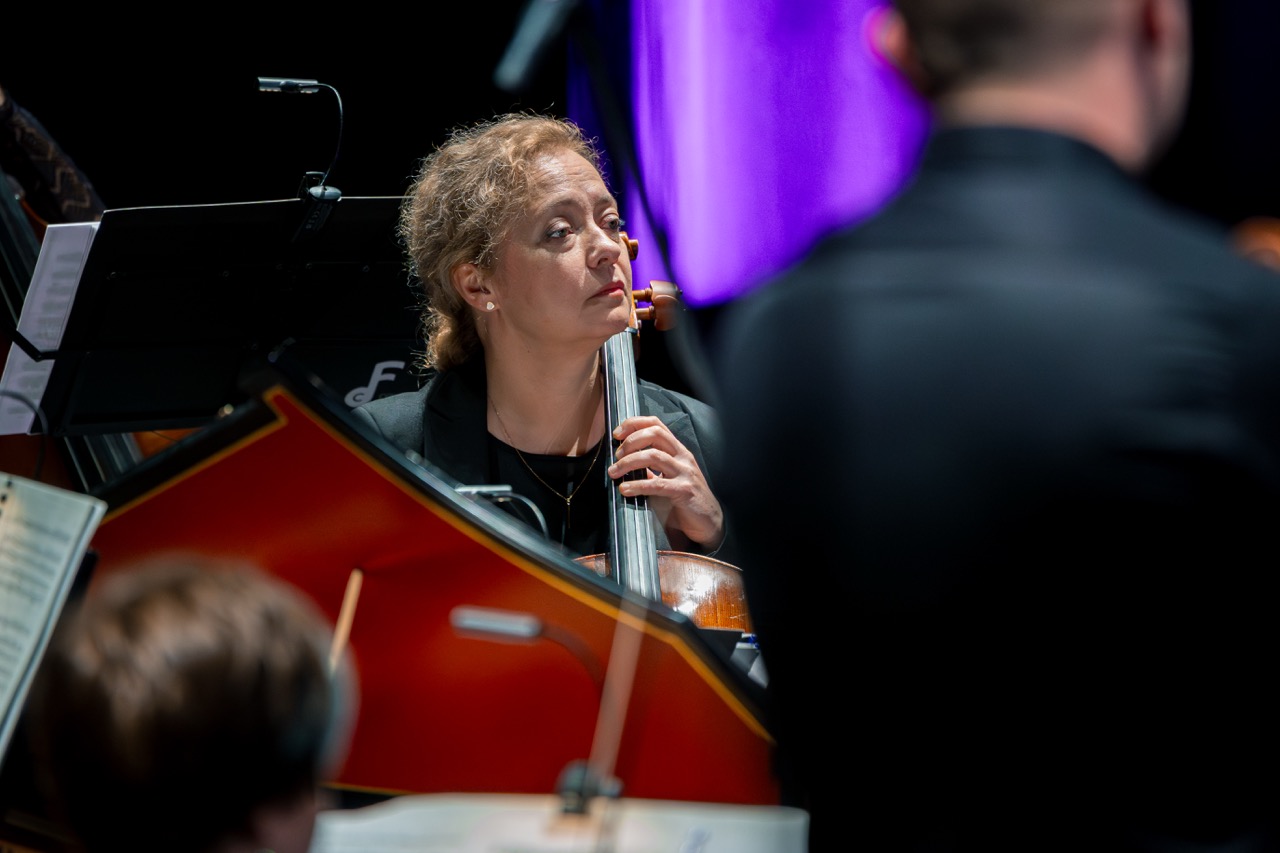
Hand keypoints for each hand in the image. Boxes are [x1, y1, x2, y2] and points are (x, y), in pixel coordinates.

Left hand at [607, 415, 724, 550]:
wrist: (709, 521)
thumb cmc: (685, 499)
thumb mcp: (667, 478)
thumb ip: (651, 469)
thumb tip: (624, 464)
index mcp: (678, 451)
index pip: (657, 425)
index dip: (634, 424)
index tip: (616, 434)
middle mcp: (683, 457)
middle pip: (655, 434)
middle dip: (631, 441)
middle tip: (616, 456)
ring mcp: (685, 472)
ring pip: (653, 456)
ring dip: (628, 462)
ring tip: (614, 472)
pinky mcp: (684, 490)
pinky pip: (657, 484)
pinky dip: (637, 485)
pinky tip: (625, 489)